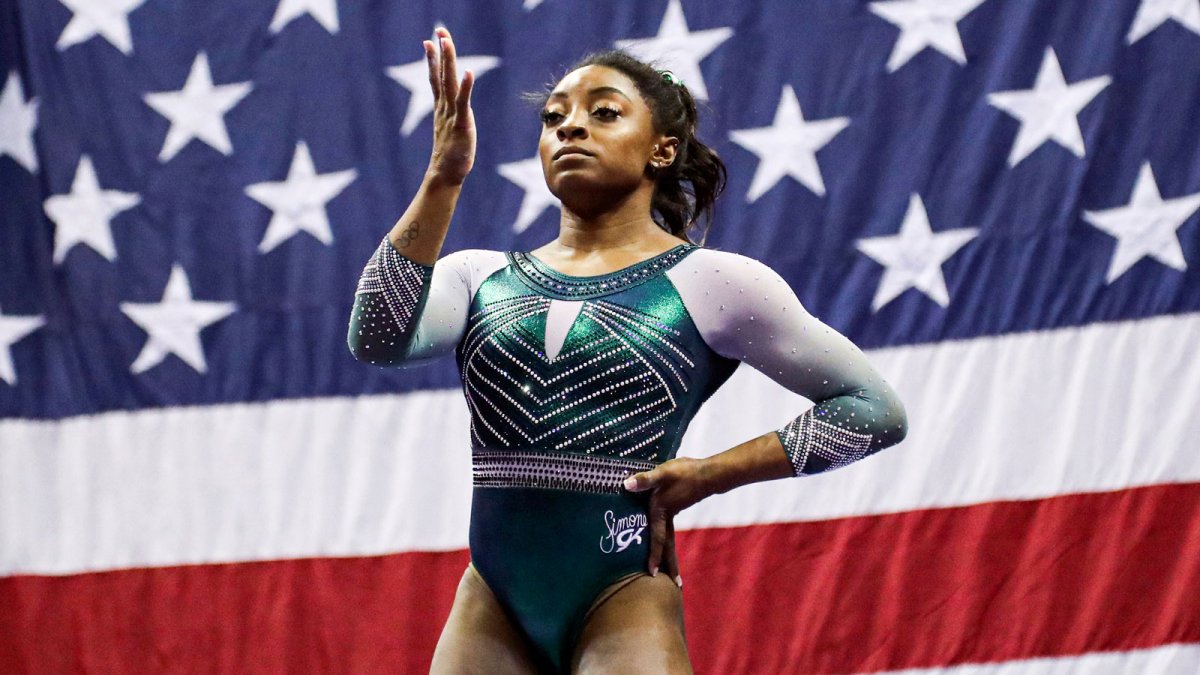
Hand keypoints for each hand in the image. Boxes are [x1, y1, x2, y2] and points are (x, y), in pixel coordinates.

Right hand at [424, 27, 474, 184]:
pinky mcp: (461, 123)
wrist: (446, 174)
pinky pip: (463, 102)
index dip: (433, 60)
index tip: (429, 41)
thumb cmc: (451, 154)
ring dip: (448, 61)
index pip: (436, 79)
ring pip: (449, 82)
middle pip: (441, 74)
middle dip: (441, 52)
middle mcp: (445, 107)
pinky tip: (469, 72)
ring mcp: (451, 114)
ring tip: (446, 41)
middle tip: (439, 31)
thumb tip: (454, 113)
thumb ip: (451, 117)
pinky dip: (466, 86)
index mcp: (442, 108)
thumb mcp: (451, 129)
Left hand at [623, 457, 713, 585]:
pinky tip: (665, 543)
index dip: (654, 556)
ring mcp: (673, 513)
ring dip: (669, 555)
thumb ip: (645, 479)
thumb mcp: (663, 473)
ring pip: (669, 539)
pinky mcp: (676, 508)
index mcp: (661, 512)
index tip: (653, 574)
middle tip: (676, 585)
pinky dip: (667, 542)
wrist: (707, 473)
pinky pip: (669, 530)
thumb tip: (626, 485)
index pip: (657, 539)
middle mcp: (667, 517)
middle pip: (668, 546)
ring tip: (672, 572)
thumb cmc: (684, 472)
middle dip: (671, 565)